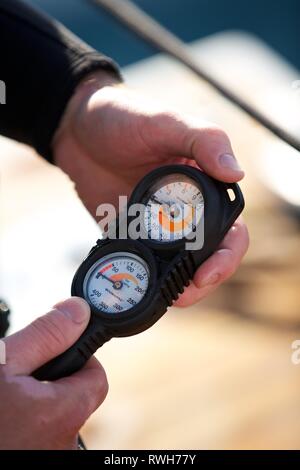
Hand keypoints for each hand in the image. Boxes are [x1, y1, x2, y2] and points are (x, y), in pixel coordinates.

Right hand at [0, 298, 107, 448]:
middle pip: (73, 399)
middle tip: (18, 378)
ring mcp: (46, 458)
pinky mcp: (30, 460)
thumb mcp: (3, 362)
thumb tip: (78, 311)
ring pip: (51, 418)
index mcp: (63, 414)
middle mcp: (61, 445)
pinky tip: (3, 418)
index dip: (79, 358)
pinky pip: (36, 436)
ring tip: (5, 400)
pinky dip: (24, 423)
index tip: (57, 351)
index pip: (96, 379)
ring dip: (34, 404)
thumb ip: (45, 336)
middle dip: (50, 382)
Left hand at [53, 72, 248, 305]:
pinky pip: (148, 263)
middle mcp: (188, 209)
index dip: (227, 254)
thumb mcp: (166, 120)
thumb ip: (205, 140)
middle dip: (206, 280)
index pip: (231, 227)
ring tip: (169, 299)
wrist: (76, 130)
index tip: (208, 271)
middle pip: (211, 254)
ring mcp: (160, 225)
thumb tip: (237, 175)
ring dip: (181, 287)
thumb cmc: (124, 117)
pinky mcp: (134, 234)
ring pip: (182, 266)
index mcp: (205, 184)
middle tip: (186, 294)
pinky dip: (150, 280)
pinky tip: (144, 290)